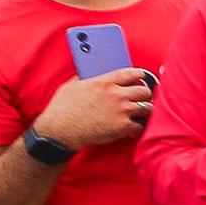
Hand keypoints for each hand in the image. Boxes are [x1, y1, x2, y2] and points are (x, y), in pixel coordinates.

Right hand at [32, 67, 154, 149]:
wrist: (60, 131)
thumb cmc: (62, 109)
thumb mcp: (71, 86)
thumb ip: (84, 78)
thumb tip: (88, 74)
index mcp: (104, 82)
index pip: (131, 73)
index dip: (140, 74)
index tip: (142, 76)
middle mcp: (116, 95)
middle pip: (144, 90)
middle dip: (144, 94)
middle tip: (142, 98)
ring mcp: (121, 111)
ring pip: (146, 108)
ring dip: (144, 110)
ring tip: (141, 113)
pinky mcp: (122, 127)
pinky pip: (139, 126)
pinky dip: (137, 128)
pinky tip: (132, 129)